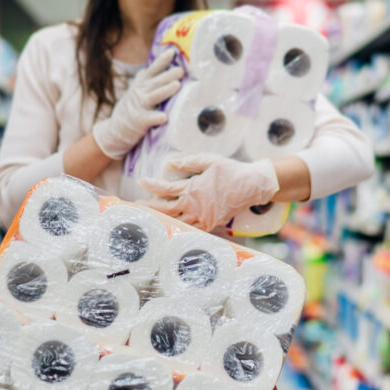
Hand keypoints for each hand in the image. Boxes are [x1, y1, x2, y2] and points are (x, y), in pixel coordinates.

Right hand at [92, 48, 182, 159]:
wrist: (115, 129)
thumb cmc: (132, 108)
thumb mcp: (137, 89)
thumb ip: (147, 78)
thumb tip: (159, 61)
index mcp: (142, 84)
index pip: (153, 69)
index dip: (162, 60)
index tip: (172, 52)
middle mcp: (140, 92)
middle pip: (156, 81)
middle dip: (169, 75)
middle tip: (181, 70)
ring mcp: (139, 106)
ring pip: (154, 96)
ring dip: (165, 90)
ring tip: (177, 85)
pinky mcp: (139, 121)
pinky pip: (149, 119)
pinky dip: (156, 117)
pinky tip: (164, 117)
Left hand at [139, 154, 278, 230]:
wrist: (252, 186)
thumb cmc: (231, 171)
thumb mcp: (209, 160)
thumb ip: (189, 162)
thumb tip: (171, 163)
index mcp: (192, 189)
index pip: (165, 189)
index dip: (150, 185)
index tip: (140, 181)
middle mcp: (194, 206)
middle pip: (165, 209)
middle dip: (149, 206)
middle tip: (137, 205)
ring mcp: (202, 217)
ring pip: (176, 221)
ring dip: (162, 219)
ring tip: (151, 217)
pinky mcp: (211, 224)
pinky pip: (191, 228)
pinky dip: (180, 227)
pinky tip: (172, 225)